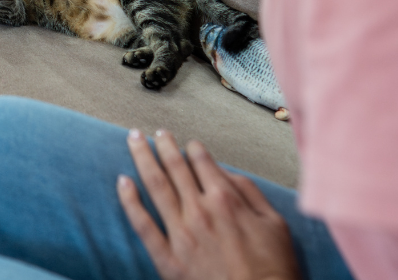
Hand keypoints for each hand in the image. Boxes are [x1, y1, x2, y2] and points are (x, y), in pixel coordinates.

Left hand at [118, 130, 298, 279]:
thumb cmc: (272, 270)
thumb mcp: (274, 223)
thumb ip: (249, 192)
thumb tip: (227, 173)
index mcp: (226, 200)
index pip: (203, 162)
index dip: (194, 149)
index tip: (189, 143)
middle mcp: (199, 211)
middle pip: (176, 168)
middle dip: (164, 145)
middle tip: (156, 132)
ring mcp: (180, 234)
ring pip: (155, 186)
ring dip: (143, 158)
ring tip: (134, 139)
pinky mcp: (167, 257)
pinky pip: (142, 224)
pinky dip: (130, 201)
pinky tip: (122, 182)